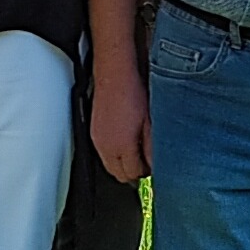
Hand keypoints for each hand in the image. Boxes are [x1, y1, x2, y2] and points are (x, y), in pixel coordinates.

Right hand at [92, 66, 149, 186]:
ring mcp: (97, 140)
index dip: (145, 173)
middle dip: (132, 173)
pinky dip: (113, 154)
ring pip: (109, 166)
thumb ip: (152, 147)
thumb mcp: (150, 123)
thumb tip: (155, 163)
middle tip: (145, 165)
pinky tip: (124, 143)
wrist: (114, 75)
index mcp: (121, 147)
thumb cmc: (132, 93)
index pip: (132, 174)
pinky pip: (103, 154)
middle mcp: (106, 147)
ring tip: (136, 153)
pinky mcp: (94, 133)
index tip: (152, 167)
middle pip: (118, 174)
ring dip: (122, 164)